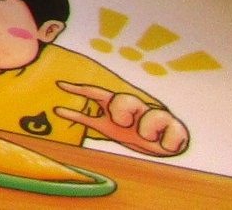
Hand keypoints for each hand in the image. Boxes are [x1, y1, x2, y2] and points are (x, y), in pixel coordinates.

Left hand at [55, 82, 188, 154]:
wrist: (160, 146)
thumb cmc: (133, 134)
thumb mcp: (108, 127)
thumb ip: (87, 119)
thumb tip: (57, 110)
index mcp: (115, 106)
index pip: (96, 93)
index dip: (80, 89)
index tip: (59, 84)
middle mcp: (133, 107)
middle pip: (123, 99)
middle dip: (121, 111)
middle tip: (124, 124)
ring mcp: (153, 115)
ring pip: (151, 114)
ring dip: (147, 129)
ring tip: (148, 137)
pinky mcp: (174, 127)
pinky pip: (175, 129)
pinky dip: (170, 140)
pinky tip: (166, 146)